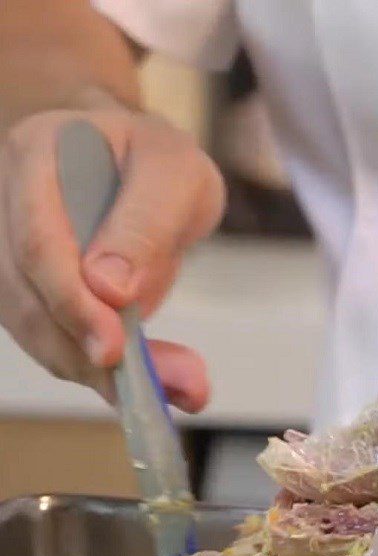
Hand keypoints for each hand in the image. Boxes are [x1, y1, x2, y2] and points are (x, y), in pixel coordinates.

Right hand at [0, 106, 224, 408]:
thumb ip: (147, 223)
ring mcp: (10, 253)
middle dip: (88, 353)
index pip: (37, 242)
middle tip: (156, 392)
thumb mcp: (176, 173)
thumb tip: (110, 290)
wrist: (138, 166)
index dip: (71, 301)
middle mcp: (7, 206)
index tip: (113, 349)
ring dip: (96, 373)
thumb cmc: (159, 162)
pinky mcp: (32, 293)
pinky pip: (56, 340)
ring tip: (169, 391)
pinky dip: (98, 371)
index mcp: (36, 156)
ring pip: (36, 329)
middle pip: (26, 297)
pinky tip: (147, 385)